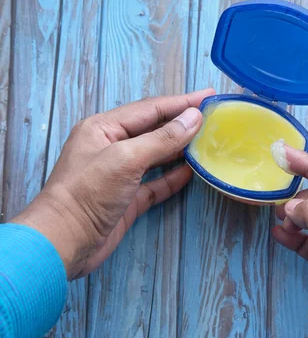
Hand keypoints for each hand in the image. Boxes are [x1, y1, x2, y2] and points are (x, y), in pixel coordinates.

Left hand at [11, 89, 214, 279]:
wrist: (64, 241)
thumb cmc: (87, 194)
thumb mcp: (126, 159)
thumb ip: (162, 138)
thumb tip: (193, 118)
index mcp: (104, 128)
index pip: (150, 109)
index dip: (182, 102)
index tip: (209, 96)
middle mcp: (112, 147)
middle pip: (155, 129)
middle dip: (183, 123)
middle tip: (213, 117)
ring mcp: (120, 174)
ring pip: (157, 156)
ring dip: (181, 149)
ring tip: (208, 141)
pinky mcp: (128, 199)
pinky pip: (156, 183)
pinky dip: (173, 177)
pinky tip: (191, 171)